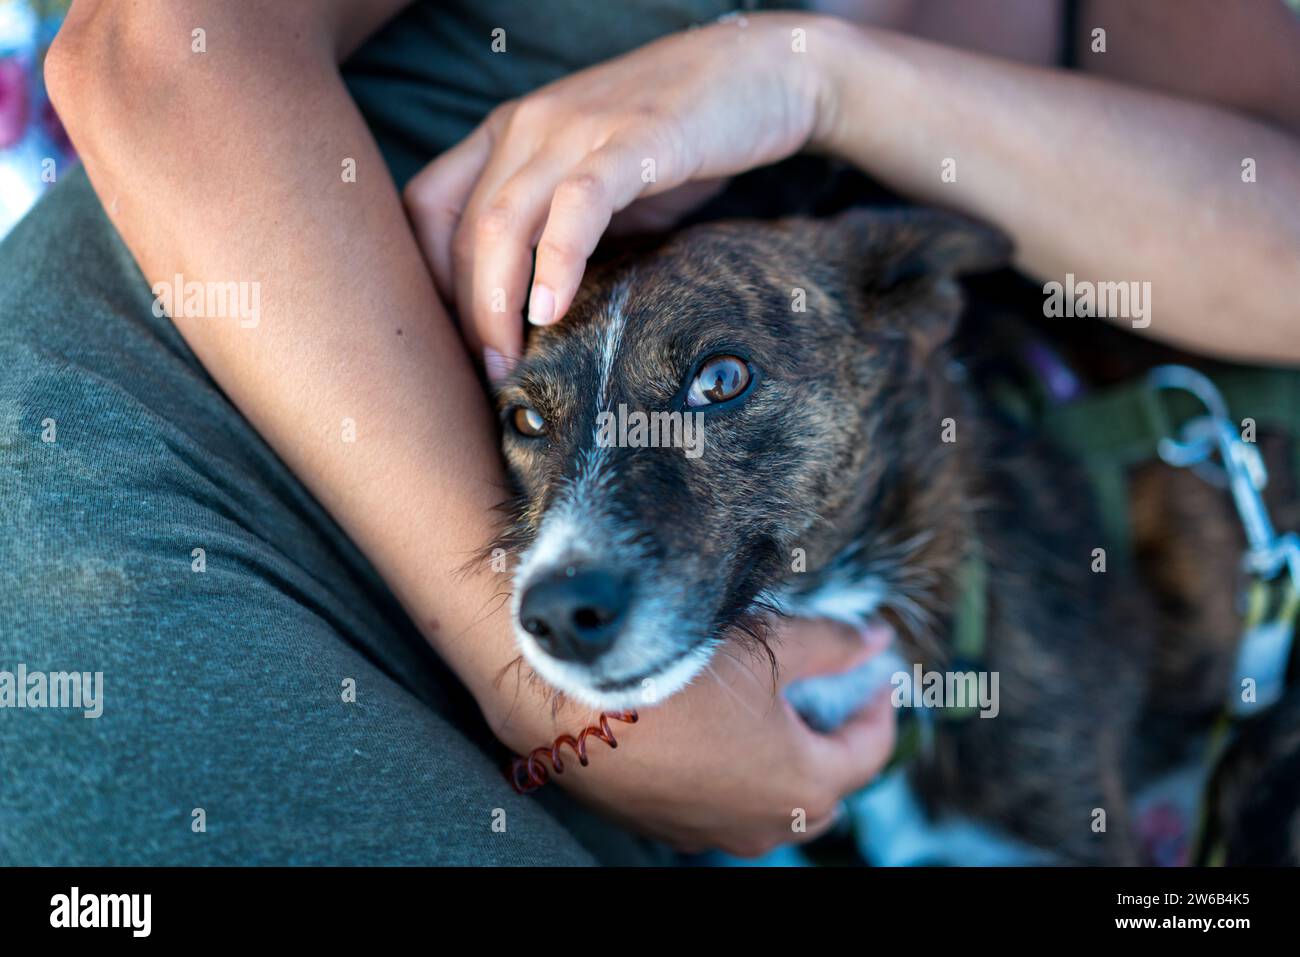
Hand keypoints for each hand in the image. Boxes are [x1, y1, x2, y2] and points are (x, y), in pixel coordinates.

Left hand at [403, 13, 841, 376]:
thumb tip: (534, 318)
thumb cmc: (680, 141)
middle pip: (462, 228)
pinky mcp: (633, 140)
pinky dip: (557, 261)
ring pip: (503, 221)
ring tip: (509, 361)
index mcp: (509, 133)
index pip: (429, 206)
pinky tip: (552, 310)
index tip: (455, 339)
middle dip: (466, 312)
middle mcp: (528, 125)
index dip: (428, 279)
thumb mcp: (600, 184)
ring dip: (496, 302)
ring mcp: (577, 128)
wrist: (761, 74)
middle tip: (488, 374)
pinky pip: (576, 205)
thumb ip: (560, 230)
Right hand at [486, 617, 896, 857]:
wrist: (567, 699)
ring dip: (777, 765)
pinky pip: (712, 806)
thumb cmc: (677, 669)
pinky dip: (726, 776)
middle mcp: (759, 825)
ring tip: (765, 713)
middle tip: (824, 695)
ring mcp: (705, 832)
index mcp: (802, 785)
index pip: (867, 753)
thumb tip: (878, 639)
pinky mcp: (659, 825)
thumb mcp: (770, 645)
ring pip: (764, 806)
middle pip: (820, 792)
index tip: (876, 675)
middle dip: (830, 744)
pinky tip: (706, 732)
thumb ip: (833, 644)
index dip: (878, 708)